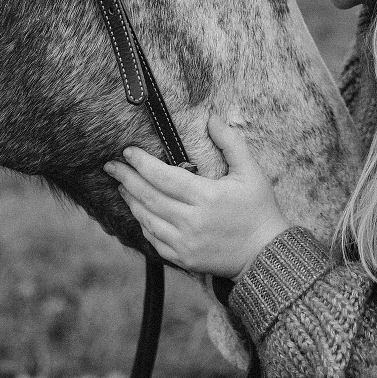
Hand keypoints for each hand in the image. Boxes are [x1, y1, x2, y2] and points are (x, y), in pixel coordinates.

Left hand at [104, 117, 291, 279]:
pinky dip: (143, 223)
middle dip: (127, 179)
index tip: (127, 151)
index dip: (142, 163)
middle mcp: (192, 222)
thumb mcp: (251, 171)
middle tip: (111, 166)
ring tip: (121, 185)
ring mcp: (185, 243)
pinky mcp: (184, 259)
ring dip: (131, 200)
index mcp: (207, 197)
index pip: (164, 177)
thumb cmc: (259, 209)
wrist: (266, 254)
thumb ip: (231, 142)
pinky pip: (154, 240)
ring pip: (147, 219)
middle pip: (149, 197)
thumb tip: (211, 118)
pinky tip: (138, 211)